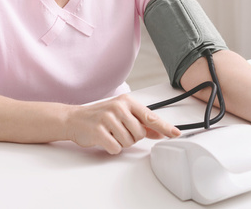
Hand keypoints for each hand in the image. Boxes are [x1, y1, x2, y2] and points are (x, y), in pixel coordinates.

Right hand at [66, 94, 180, 154]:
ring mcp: (108, 118)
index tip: (176, 133)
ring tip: (111, 133)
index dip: (165, 127)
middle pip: (139, 134)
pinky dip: (112, 148)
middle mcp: (119, 107)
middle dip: (131, 137)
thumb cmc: (100, 116)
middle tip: (119, 131)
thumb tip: (160, 131)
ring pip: (128, 142)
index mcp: (127, 102)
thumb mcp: (122, 114)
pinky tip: (105, 139)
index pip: (151, 117)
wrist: (74, 119)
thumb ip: (142, 123)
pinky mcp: (98, 131)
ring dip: (121, 142)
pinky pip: (116, 148)